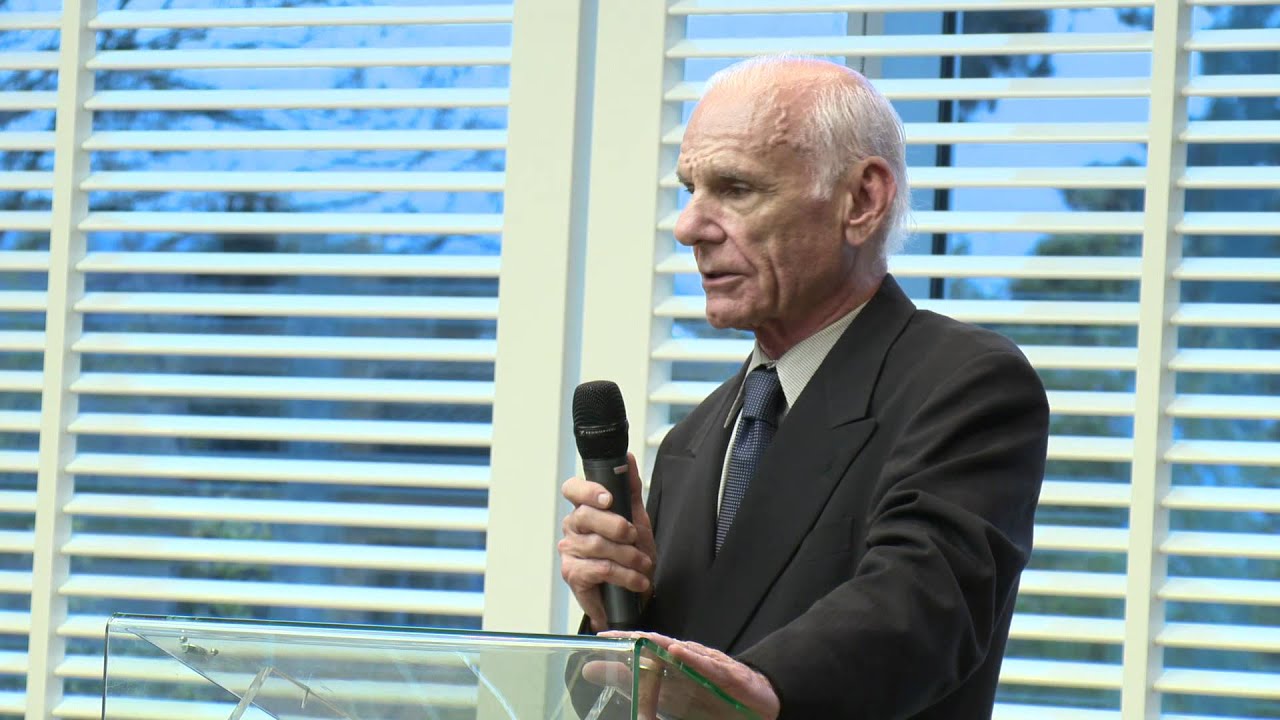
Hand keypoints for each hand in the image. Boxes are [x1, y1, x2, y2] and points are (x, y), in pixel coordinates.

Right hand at [558, 453, 656, 631]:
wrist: (631, 595)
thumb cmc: (630, 555)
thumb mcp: (636, 519)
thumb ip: (631, 489)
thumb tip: (627, 458)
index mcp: (584, 509)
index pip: (572, 489)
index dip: (587, 490)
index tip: (608, 498)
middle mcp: (572, 528)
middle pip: (585, 516)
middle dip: (616, 526)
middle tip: (634, 536)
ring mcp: (569, 551)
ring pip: (596, 545)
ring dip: (628, 555)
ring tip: (644, 564)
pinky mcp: (573, 574)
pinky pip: (599, 569)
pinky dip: (624, 575)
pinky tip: (637, 580)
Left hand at [600, 631, 780, 719]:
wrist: (757, 700)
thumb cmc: (710, 693)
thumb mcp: (668, 694)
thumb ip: (635, 684)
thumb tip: (597, 674)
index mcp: (673, 664)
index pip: (644, 648)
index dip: (623, 642)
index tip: (599, 638)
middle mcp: (688, 657)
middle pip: (658, 643)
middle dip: (634, 638)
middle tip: (612, 636)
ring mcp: (708, 663)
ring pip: (681, 650)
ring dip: (659, 643)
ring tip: (639, 640)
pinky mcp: (727, 674)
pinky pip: (708, 664)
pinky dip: (693, 657)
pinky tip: (678, 652)